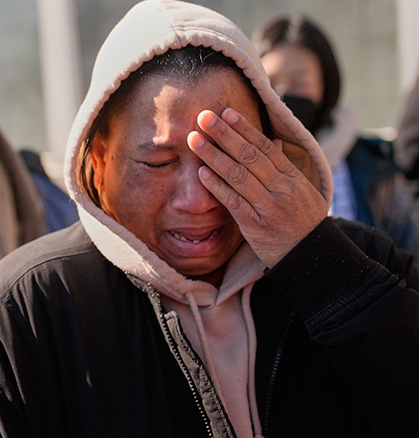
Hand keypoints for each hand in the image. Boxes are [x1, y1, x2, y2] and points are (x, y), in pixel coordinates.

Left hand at [188, 108, 327, 266]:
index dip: (243, 128)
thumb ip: (283, 166)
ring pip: (238, 175)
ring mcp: (268, 207)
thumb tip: (272, 140)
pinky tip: (201, 173)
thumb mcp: (301, 190)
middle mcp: (281, 188)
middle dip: (224, 134)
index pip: (264, 146)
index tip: (225, 112)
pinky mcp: (255, 225)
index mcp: (292, 176)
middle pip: (249, 155)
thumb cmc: (302, 220)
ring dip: (213, 156)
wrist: (311, 257)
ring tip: (194, 140)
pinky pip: (233, 202)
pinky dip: (217, 186)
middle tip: (203, 117)